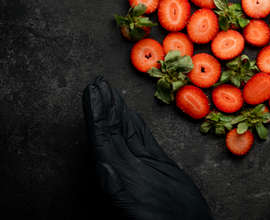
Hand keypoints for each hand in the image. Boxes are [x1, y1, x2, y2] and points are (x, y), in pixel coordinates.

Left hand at [83, 77, 211, 219]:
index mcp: (118, 178)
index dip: (96, 114)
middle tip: (98, 83)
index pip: (102, 139)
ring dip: (116, 110)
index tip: (92, 92)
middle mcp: (125, 167)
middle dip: (104, 106)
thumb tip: (104, 168)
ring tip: (109, 91)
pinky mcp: (157, 163)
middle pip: (111, 130)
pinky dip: (136, 124)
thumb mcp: (141, 208)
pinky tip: (131, 113)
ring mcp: (141, 164)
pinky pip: (143, 139)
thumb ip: (121, 188)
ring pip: (125, 132)